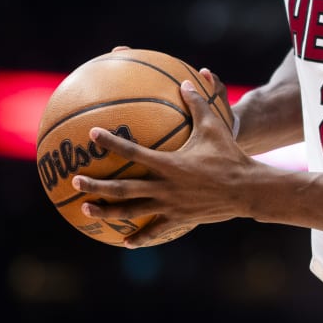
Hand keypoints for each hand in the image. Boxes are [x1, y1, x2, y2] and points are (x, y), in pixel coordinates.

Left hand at [74, 78, 258, 248]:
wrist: (247, 190)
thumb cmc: (230, 156)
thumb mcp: (214, 127)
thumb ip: (197, 104)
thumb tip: (186, 80)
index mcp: (168, 164)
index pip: (133, 153)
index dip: (112, 143)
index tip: (93, 134)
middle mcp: (164, 187)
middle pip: (123, 189)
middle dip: (97, 186)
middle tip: (75, 181)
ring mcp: (170, 205)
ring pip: (132, 211)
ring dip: (107, 211)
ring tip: (85, 210)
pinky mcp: (178, 219)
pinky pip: (155, 230)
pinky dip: (139, 237)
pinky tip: (124, 242)